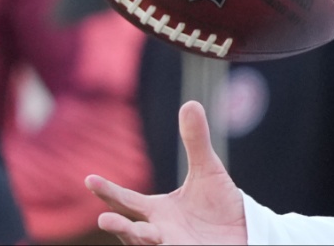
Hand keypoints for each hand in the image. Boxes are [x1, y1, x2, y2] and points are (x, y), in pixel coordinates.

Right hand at [87, 101, 245, 244]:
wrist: (243, 230)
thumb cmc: (220, 204)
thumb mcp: (208, 169)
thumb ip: (196, 140)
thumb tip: (190, 103)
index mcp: (157, 210)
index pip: (125, 201)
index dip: (107, 191)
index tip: (89, 179)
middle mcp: (158, 231)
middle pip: (130, 231)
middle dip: (118, 226)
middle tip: (104, 220)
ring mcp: (170, 245)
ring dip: (136, 240)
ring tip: (132, 232)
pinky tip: (163, 243)